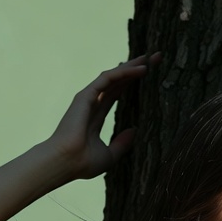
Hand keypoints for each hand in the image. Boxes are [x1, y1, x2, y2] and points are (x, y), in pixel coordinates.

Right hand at [49, 53, 160, 179]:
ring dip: (132, 66)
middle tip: (155, 58)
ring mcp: (88, 98)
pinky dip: (125, 72)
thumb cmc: (82, 163)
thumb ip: (121, 143)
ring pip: (114, 76)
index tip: (150, 73)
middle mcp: (92, 103)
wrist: (66, 163)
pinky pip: (108, 78)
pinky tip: (142, 69)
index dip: (132, 82)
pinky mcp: (86, 95)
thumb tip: (134, 131)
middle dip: (135, 68)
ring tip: (151, 59)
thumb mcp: (109, 155)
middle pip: (118, 80)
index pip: (117, 93)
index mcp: (96, 115)